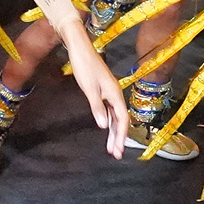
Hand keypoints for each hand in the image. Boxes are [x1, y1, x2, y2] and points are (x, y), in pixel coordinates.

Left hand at [63, 26, 129, 158]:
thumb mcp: (89, 89)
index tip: (117, 149)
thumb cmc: (84, 67)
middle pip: (120, 120)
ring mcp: (110, 92)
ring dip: (114, 131)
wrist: (80, 49)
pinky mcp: (103, 90)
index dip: (121, 135)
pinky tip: (106, 128)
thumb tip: (103, 126)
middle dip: (119, 137)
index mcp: (115, 94)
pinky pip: (110, 110)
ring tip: (111, 147)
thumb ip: (97, 107)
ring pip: (115, 116)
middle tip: (116, 154)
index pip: (122, 119)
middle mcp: (115, 94)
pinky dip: (109, 121)